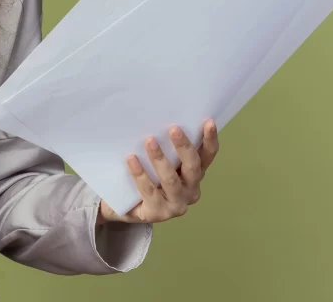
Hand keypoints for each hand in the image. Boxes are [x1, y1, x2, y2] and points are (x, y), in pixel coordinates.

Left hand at [98, 119, 218, 224]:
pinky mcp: (158, 213)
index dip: (209, 140)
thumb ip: (166, 148)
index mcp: (194, 175)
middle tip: (173, 129)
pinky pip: (149, 191)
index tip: (208, 122)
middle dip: (184, 147)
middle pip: (192, 167)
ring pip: (171, 179)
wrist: (123, 206)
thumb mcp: (159, 162)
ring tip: (149, 141)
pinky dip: (140, 174)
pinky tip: (131, 159)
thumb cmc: (146, 177)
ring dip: (160, 159)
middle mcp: (190, 190)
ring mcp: (176, 204)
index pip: (206, 157)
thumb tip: (160, 119)